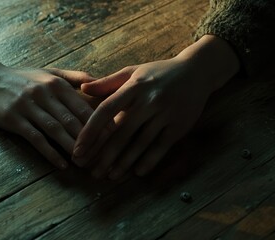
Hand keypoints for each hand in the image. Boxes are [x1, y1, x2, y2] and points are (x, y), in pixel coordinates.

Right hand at [0, 48, 94, 169]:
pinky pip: (35, 138)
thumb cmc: (23, 78)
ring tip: (85, 163)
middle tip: (103, 156)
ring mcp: (28, 106)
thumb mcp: (49, 72)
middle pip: (72, 120)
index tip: (112, 139)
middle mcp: (44, 93)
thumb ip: (75, 77)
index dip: (99, 123)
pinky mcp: (14, 119)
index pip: (83, 106)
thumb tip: (98, 83)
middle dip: (89, 139)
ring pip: (56, 130)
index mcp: (56, 83)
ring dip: (72, 147)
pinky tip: (61, 164)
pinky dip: (50, 152)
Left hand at [72, 35, 239, 178]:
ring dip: (124, 163)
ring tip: (111, 176)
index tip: (78, 149)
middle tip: (92, 172)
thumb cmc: (158, 73)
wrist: (196, 72)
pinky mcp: (178, 125)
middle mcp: (148, 100)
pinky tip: (137, 172)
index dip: (90, 131)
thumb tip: (82, 89)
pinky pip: (161, 147)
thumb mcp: (132, 72)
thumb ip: (107, 83)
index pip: (106, 110)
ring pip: (140, 143)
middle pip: (122, 132)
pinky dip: (149, 161)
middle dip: (105, 155)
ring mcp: (165, 114)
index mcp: (133, 86)